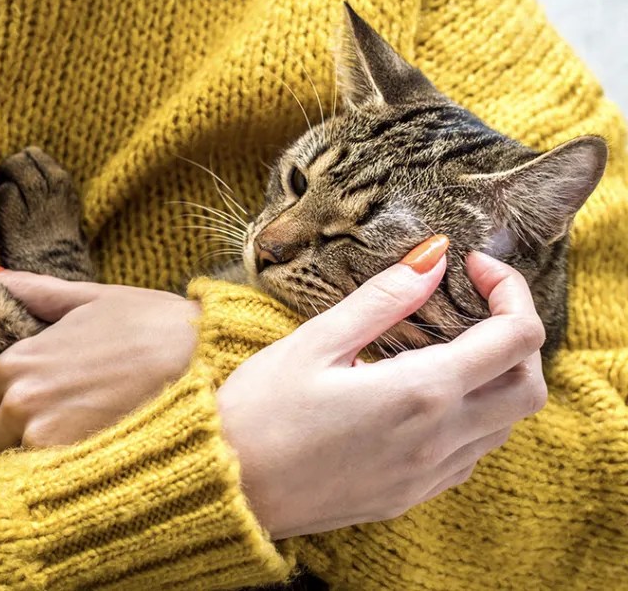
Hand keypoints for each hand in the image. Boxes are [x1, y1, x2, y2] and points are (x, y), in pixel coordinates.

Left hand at [0, 271, 199, 454]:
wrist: (207, 363)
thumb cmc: (152, 326)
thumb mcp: (91, 298)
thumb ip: (34, 292)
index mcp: (18, 361)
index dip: (5, 400)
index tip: (37, 400)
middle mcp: (21, 401)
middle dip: (19, 429)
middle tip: (65, 418)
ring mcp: (44, 437)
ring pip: (18, 460)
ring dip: (40, 453)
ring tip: (83, 435)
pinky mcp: (73, 466)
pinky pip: (46, 481)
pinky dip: (62, 473)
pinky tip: (93, 454)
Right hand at [217, 240, 547, 539]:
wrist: (226, 488)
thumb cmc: (259, 410)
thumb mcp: (315, 341)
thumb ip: (383, 299)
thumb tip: (435, 257)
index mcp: (419, 393)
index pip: (516, 338)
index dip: (509, 291)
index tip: (472, 267)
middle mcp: (438, 440)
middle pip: (528, 387)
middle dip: (516, 338)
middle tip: (472, 306)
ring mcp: (427, 476)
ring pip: (503, 426)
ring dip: (493, 381)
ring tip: (444, 348)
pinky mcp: (409, 497)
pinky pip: (468, 456)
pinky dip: (469, 419)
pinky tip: (421, 397)